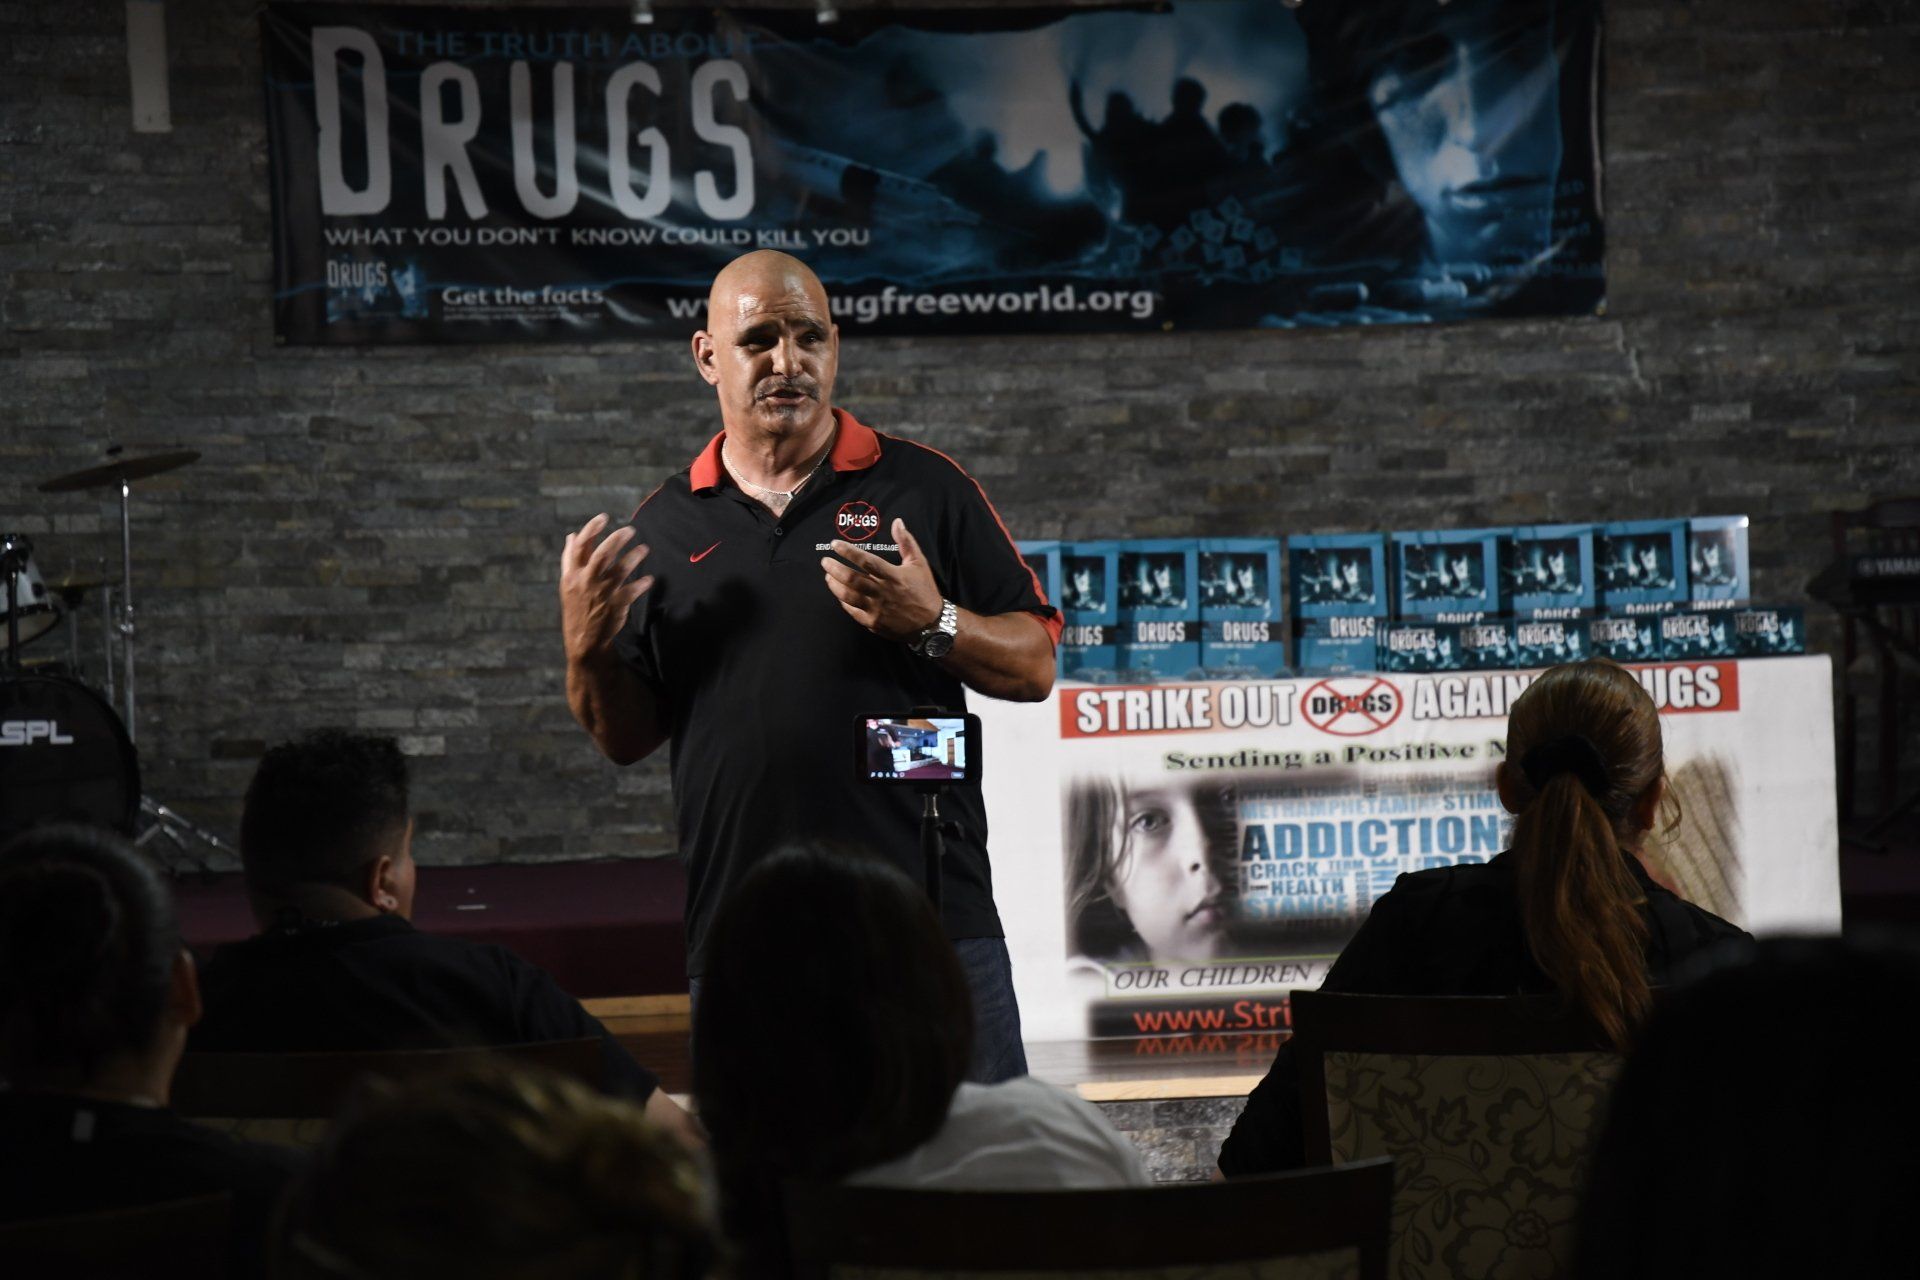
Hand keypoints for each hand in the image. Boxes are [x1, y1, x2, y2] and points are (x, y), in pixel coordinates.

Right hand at [560, 513, 652, 662]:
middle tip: (630, 530)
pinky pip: (632, 591)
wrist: (583, 639)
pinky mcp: (615, 606)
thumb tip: (571, 535)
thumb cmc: (577, 605)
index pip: (580, 546)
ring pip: (620, 570)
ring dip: (634, 557)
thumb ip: (571, 558)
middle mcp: (586, 582)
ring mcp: (601, 594)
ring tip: (645, 549)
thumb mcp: (568, 582)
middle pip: (602, 554)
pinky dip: (642, 584)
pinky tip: (650, 579)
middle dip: (617, 539)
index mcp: (573, 574)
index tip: (604, 517)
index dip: (591, 529)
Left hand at [822, 517, 942, 642]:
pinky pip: (852, 611)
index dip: (848, 551)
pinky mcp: (873, 622)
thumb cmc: (924, 591)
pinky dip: (843, 601)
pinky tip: (839, 593)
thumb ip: (906, 542)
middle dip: (834, 568)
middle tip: (825, 561)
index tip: (834, 544)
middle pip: (852, 579)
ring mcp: (876, 609)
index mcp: (893, 576)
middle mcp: (883, 592)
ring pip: (848, 596)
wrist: (931, 624)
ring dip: (834, 585)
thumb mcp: (919, 563)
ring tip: (827, 576)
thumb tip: (897, 521)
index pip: (866, 561)